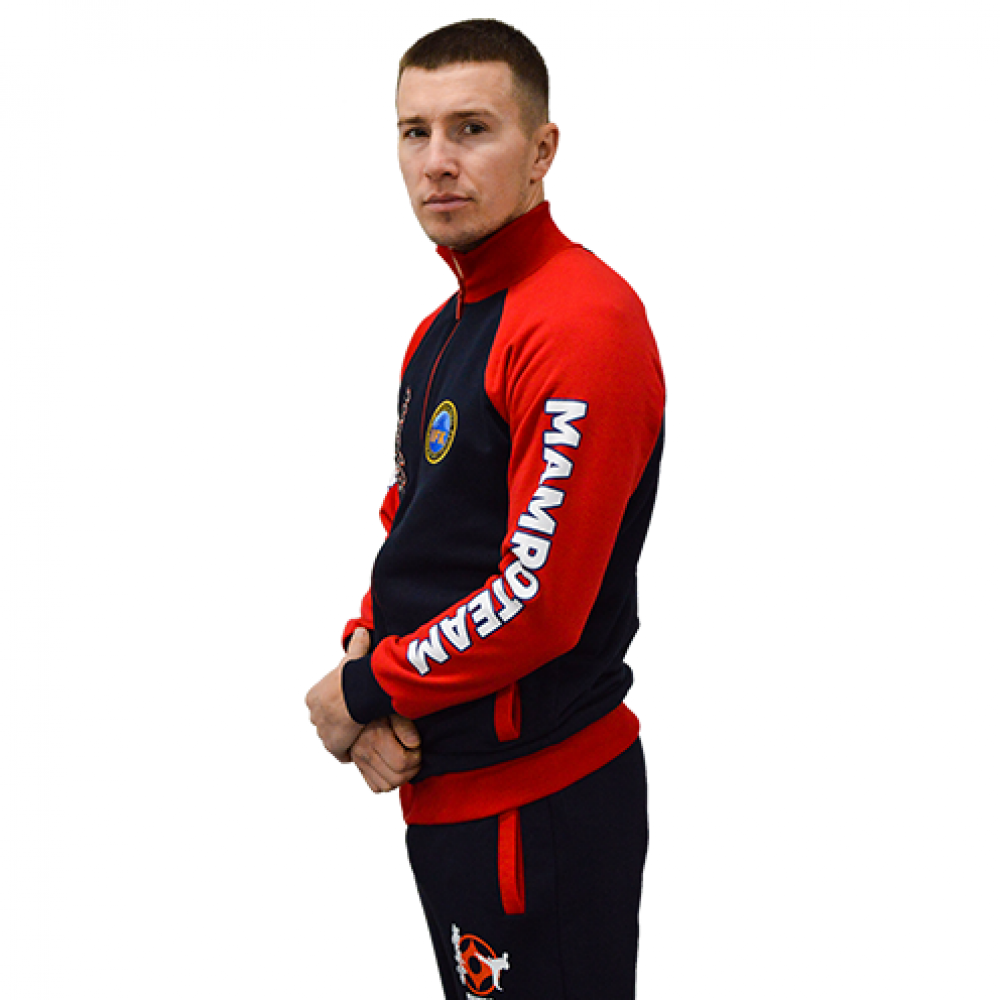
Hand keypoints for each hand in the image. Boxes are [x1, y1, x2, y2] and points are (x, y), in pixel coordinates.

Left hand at [305, 627, 370, 762]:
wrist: (355, 693)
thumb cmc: (352, 675)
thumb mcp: (352, 657)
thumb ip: (356, 646)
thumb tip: (361, 630)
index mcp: (314, 696)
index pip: (323, 704)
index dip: (337, 705)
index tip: (349, 705)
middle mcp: (314, 715)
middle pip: (325, 721)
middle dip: (337, 723)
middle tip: (355, 721)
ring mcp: (323, 731)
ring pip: (332, 737)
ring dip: (344, 737)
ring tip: (359, 734)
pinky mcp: (333, 745)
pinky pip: (340, 753)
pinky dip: (348, 752)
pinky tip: (358, 747)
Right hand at [351, 714, 421, 792]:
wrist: (359, 713)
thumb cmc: (383, 711)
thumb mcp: (396, 712)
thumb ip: (406, 727)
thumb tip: (414, 744)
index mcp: (376, 737)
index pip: (402, 762)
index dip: (416, 758)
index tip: (418, 747)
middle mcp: (365, 752)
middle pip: (396, 778)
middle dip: (412, 770)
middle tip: (415, 757)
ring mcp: (360, 762)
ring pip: (387, 786)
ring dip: (401, 778)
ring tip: (406, 763)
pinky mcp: (360, 769)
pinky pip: (376, 788)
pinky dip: (388, 782)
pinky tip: (394, 769)